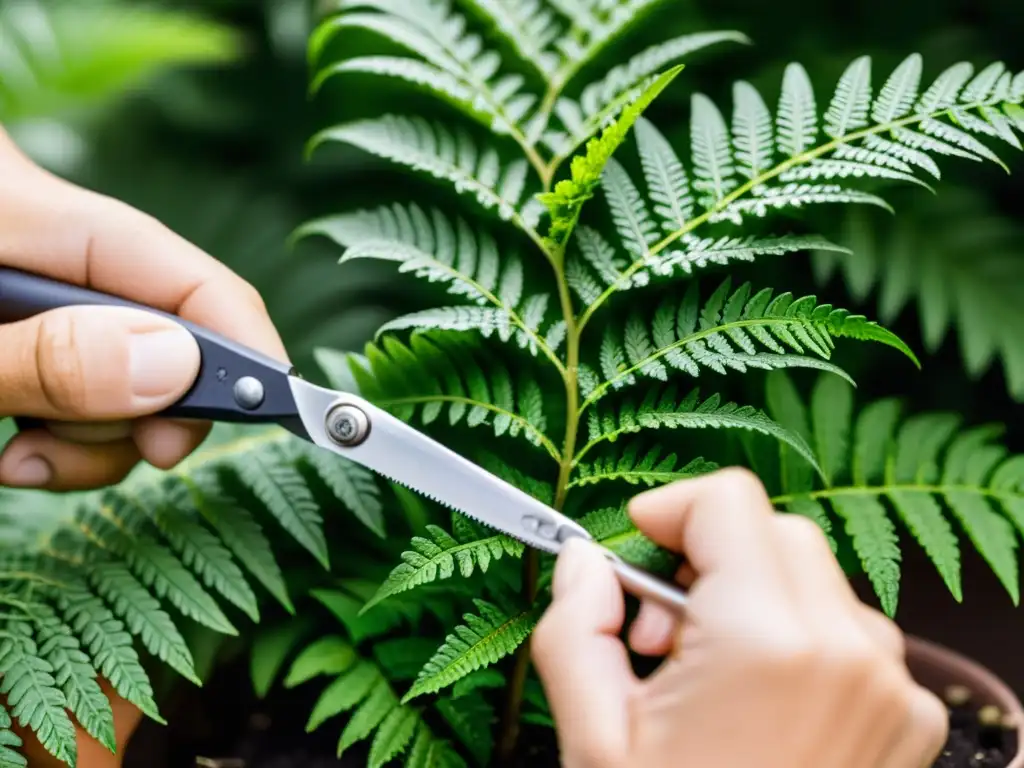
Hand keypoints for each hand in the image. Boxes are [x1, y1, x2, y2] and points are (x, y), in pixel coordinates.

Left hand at [0, 128, 287, 490]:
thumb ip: (46, 358)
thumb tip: (177, 366)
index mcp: (24, 209)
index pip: (184, 273)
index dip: (246, 346)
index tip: (281, 416)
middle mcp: (46, 241)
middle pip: (163, 334)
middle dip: (147, 412)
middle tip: (102, 454)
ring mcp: (38, 290)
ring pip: (130, 376)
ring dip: (97, 439)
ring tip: (20, 461)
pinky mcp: (27, 331)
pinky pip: (85, 391)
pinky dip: (67, 436)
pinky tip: (17, 451)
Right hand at [532, 468, 948, 767]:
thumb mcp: (596, 738)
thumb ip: (575, 626)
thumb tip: (584, 562)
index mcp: (766, 640)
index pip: (728, 500)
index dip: (670, 510)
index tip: (638, 540)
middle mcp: (847, 651)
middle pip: (773, 532)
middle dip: (709, 558)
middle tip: (660, 625)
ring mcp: (890, 687)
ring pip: (814, 580)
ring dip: (754, 598)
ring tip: (706, 674)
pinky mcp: (907, 720)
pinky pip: (849, 635)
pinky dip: (799, 640)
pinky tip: (757, 704)